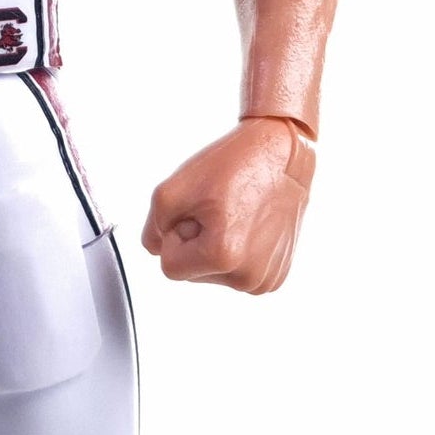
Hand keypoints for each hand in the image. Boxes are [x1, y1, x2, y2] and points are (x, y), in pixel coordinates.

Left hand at [140, 117, 314, 293]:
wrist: (281, 153)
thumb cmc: (231, 165)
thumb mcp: (171, 189)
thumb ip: (153, 228)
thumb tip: (156, 250)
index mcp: (223, 257)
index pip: (170, 266)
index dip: (175, 233)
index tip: (197, 209)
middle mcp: (249, 278)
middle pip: (193, 272)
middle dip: (195, 241)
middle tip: (217, 208)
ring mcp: (266, 280)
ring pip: (215, 273)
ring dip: (215, 245)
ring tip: (233, 214)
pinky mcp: (277, 276)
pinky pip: (237, 272)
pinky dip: (236, 250)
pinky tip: (248, 225)